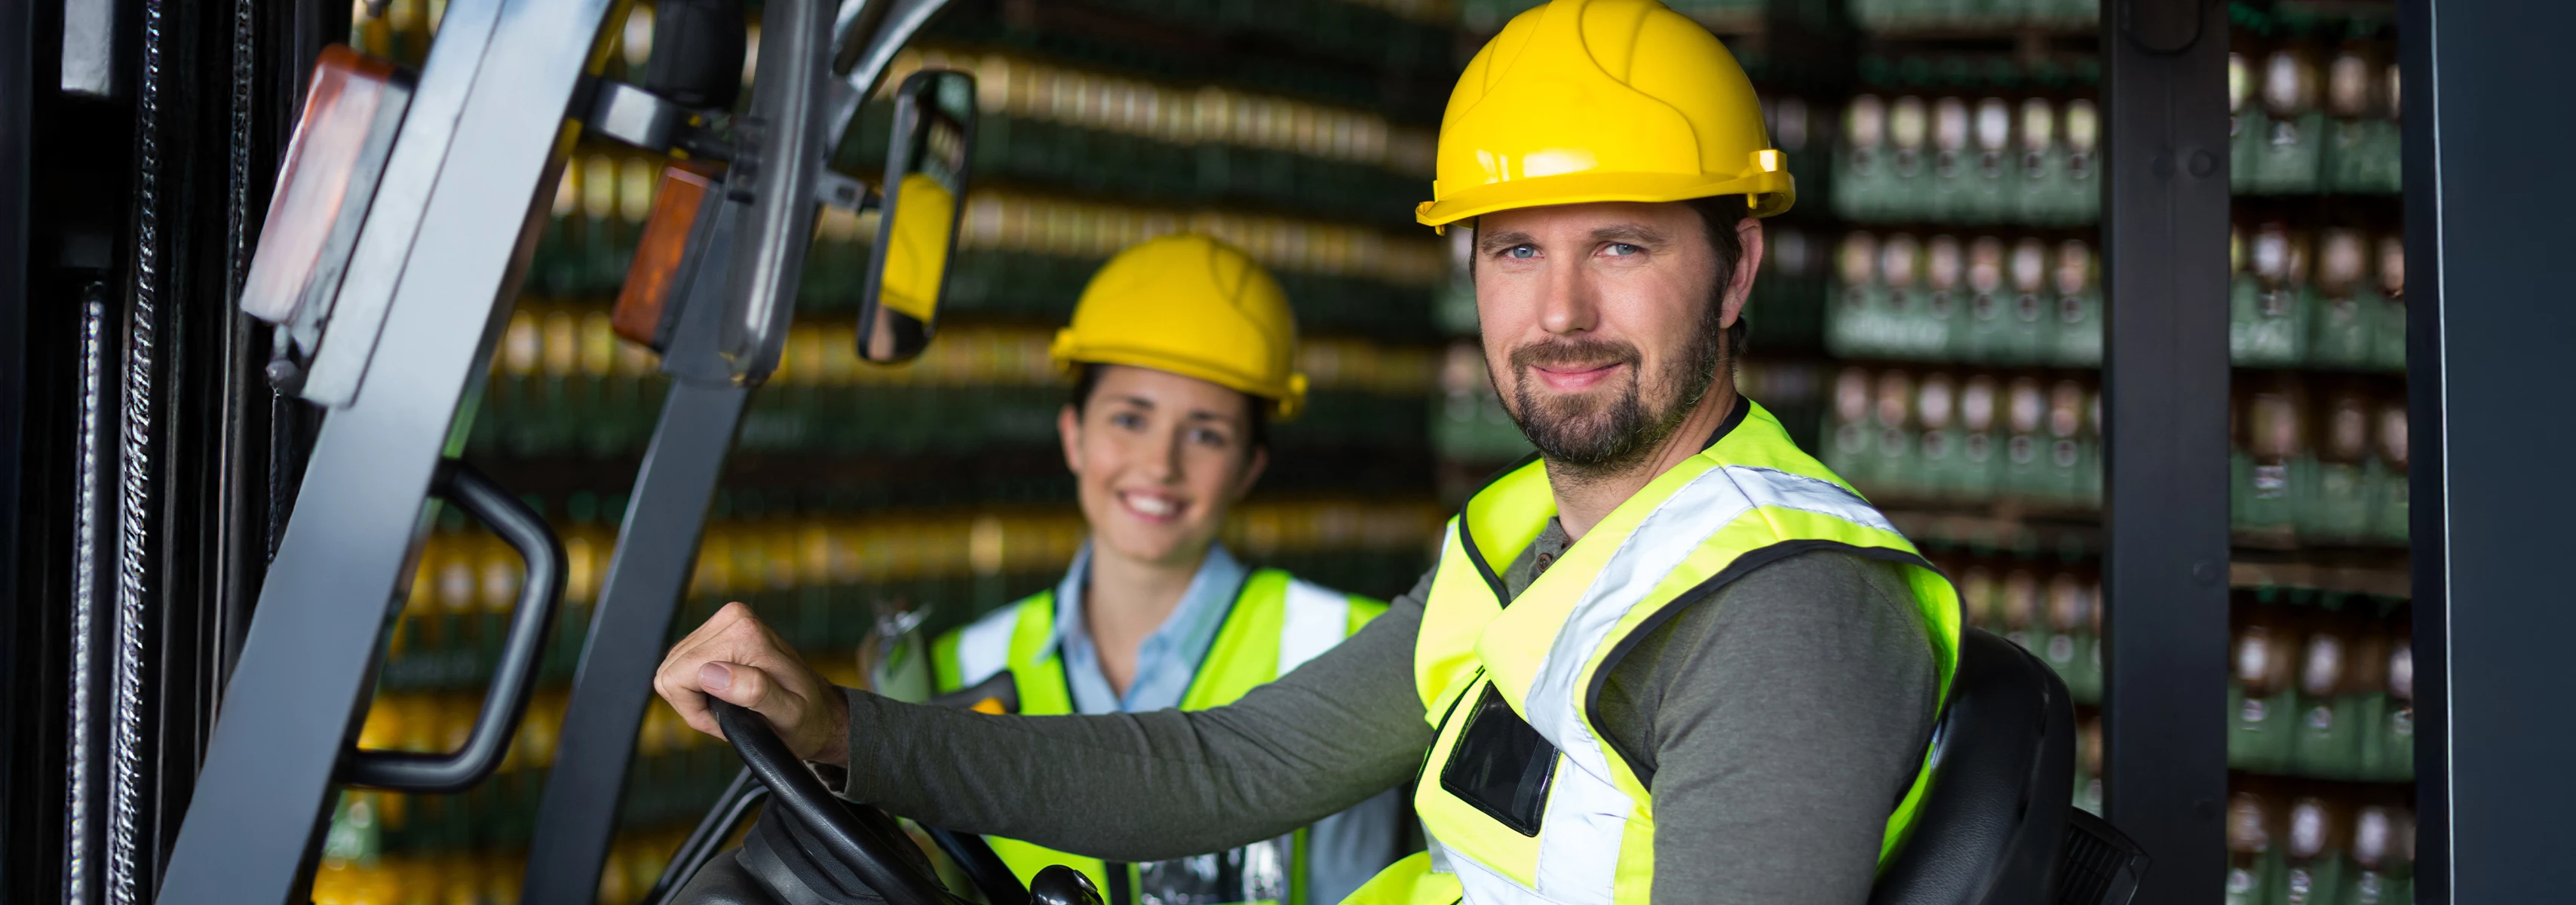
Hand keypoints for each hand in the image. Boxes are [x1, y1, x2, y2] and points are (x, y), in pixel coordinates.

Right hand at [654, 602, 851, 766]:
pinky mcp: (718, 630)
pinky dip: (698, 687)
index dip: (695, 709)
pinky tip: (726, 695)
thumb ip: (753, 691)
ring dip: (696, 695)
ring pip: (674, 667)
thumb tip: (712, 673)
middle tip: (732, 714)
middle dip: (694, 702)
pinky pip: (683, 664)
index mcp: (745, 634)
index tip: (727, 719)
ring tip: (733, 706)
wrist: (819, 709)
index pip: (678, 676)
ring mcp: (725, 621)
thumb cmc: (806, 716)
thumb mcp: (788, 713)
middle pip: (672, 670)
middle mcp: (733, 618)